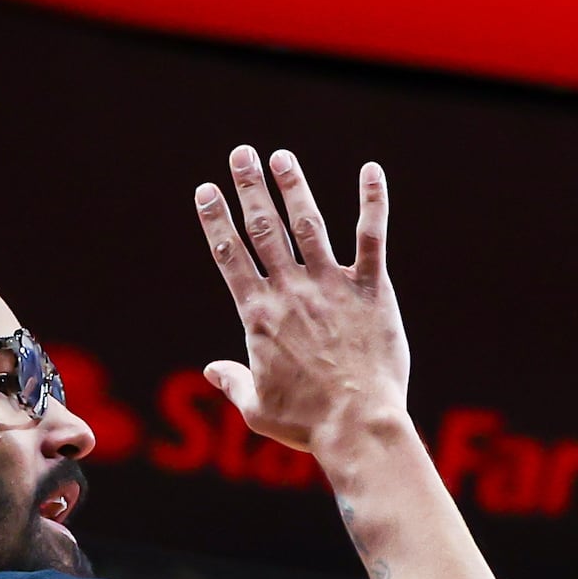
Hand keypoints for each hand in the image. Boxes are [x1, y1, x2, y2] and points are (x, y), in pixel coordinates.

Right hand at [193, 149, 409, 459]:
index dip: (215, 220)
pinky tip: (371, 170)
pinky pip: (371, 238)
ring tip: (282, 157)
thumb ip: (233, 382)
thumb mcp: (257, 409)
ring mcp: (331, 287)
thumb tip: (211, 369)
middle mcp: (291, 292)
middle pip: (263, 230)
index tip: (206, 191)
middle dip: (249, 188)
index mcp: (258, 316)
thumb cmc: (306, 422)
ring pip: (308, 224)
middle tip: (240, 154)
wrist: (357, 424)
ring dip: (293, 187)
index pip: (229, 256)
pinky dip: (372, 202)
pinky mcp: (370, 291)